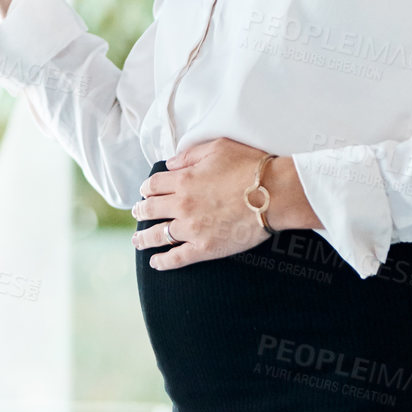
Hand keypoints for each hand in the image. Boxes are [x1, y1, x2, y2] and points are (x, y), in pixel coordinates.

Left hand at [131, 137, 285, 269]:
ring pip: (158, 235)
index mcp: (183, 179)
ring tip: (137, 240)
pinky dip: (163, 262)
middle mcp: (182, 204)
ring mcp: (192, 228)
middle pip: (150, 209)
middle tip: (137, 213)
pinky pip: (177, 257)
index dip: (146, 188)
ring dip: (143, 238)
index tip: (145, 192)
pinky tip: (155, 263)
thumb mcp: (217, 148)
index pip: (153, 185)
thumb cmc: (250, 167)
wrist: (274, 193)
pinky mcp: (205, 248)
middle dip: (140, 211)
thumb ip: (189, 155)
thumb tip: (170, 164)